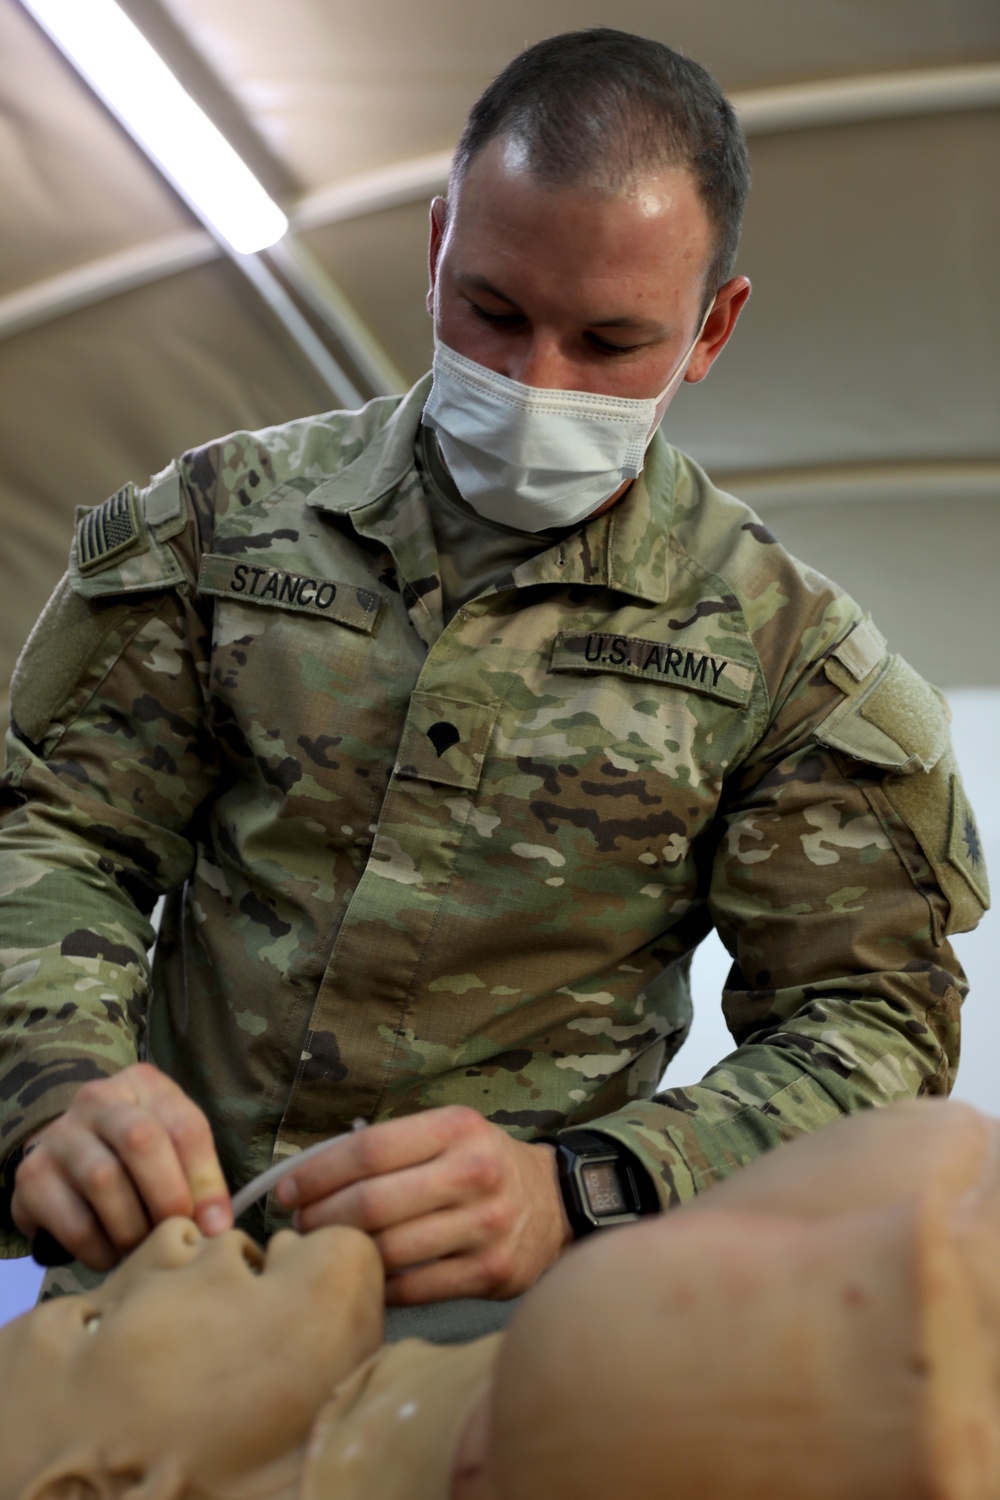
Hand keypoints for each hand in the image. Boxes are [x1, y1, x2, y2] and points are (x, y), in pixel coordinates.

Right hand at [11, 1061, 230, 1270]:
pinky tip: (110, 1255)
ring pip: (104, 1180)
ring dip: (132, 1227)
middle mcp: (98, 1099)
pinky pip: (72, 1220)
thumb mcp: (170, 1148)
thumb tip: (216, 1228)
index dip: (206, 1181)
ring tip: (142, 1246)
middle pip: (141, 1140)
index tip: (216, 1226)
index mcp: (143, 1085)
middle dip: (168, 1197)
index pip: (185, 1127)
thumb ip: (196, 1178)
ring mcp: (59, 1134)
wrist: (66, 1157)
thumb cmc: (132, 1156)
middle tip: (177, 1232)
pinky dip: (99, 1248)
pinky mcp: (31, 1176)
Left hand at [274, 1106, 572, 1303]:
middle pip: (373, 1202)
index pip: (368, 1149)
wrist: (555, 1202)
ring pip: (390, 1249)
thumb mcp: (448, 1133)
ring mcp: (486, 1226)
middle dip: (322, 1218)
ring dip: (344, 1256)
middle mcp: (475, 1172)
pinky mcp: (491, 1272)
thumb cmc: (480, 1164)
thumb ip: (391, 1148)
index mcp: (456, 1128)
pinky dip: (380, 1287)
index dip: (317, 1173)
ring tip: (324, 1253)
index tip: (287, 1191)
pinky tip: (363, 1279)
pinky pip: (414, 1288)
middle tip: (299, 1226)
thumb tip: (308, 1176)